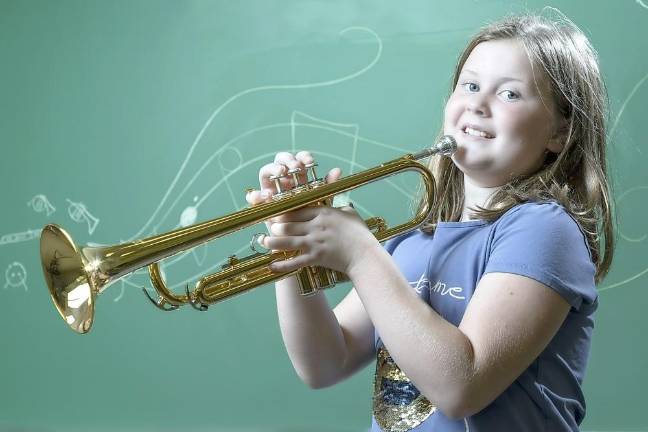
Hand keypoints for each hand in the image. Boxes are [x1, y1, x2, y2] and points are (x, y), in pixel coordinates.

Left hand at [244, 151, 377, 273]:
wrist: (365, 255)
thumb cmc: (360, 234)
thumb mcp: (350, 214)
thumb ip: (339, 206)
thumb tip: (338, 202)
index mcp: (323, 213)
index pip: (297, 210)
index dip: (283, 212)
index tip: (274, 213)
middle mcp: (316, 226)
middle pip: (288, 224)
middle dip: (275, 225)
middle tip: (266, 226)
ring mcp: (315, 242)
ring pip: (287, 240)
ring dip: (273, 241)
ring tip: (264, 241)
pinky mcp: (316, 258)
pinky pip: (295, 261)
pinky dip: (282, 265)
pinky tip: (272, 266)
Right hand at [245, 150, 340, 230]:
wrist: (300, 241)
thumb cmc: (311, 220)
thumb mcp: (321, 203)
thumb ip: (327, 187)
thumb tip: (338, 170)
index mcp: (298, 177)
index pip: (298, 160)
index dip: (303, 157)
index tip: (310, 162)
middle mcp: (282, 181)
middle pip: (280, 161)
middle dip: (287, 161)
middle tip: (295, 167)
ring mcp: (269, 190)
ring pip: (266, 172)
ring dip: (273, 169)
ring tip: (280, 173)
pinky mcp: (260, 204)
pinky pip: (253, 196)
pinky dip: (257, 194)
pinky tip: (267, 195)